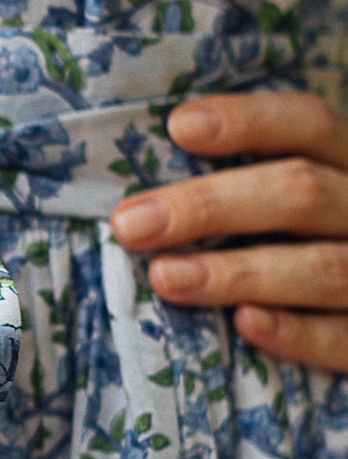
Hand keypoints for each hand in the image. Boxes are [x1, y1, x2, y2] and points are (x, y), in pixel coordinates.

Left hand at [109, 90, 347, 371]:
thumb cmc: (303, 249)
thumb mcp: (293, 204)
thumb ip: (246, 187)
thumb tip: (145, 196)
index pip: (311, 124)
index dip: (250, 121)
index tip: (178, 127)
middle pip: (304, 193)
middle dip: (211, 207)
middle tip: (131, 224)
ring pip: (322, 268)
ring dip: (237, 273)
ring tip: (166, 278)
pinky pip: (341, 338)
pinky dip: (294, 332)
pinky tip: (244, 324)